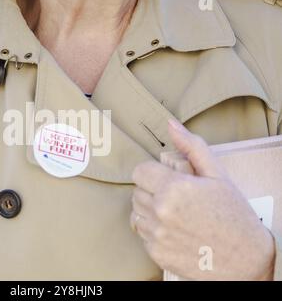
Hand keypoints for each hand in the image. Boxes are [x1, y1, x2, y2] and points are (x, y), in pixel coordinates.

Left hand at [130, 119, 274, 279]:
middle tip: (176, 197)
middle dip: (152, 191)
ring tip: (175, 214)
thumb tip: (170, 124)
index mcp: (173, 188)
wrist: (246, 259)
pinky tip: (175, 231)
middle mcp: (160, 212)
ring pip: (136, 213)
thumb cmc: (234, 215)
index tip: (166, 179)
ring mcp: (157, 235)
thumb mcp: (218, 175)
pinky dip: (154, 231)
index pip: (139, 171)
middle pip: (137, 192)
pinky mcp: (156, 253)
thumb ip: (192, 147)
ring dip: (150, 211)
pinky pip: (142, 234)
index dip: (152, 173)